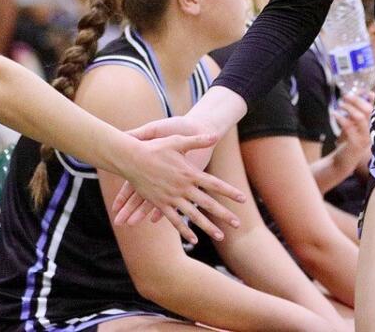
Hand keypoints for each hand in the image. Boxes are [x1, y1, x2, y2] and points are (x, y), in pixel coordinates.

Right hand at [112, 115, 243, 243]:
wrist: (131, 159)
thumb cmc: (155, 148)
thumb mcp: (178, 140)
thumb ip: (198, 140)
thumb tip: (215, 135)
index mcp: (189, 173)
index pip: (214, 184)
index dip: (229, 192)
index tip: (243, 199)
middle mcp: (182, 188)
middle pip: (207, 204)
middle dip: (224, 214)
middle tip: (238, 224)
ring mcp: (171, 198)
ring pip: (193, 216)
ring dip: (208, 227)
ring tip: (221, 236)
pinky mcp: (160, 204)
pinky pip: (174, 220)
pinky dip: (184, 230)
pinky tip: (193, 239)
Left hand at [332, 93, 373, 172]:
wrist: (342, 164)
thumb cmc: (346, 144)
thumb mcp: (351, 128)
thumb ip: (352, 116)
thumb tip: (350, 99)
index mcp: (370, 126)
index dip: (371, 98)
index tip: (362, 90)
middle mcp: (369, 131)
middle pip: (368, 110)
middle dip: (357, 100)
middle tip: (346, 95)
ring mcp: (364, 138)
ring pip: (360, 117)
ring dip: (349, 107)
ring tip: (340, 103)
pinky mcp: (355, 144)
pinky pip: (349, 127)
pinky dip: (341, 118)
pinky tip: (334, 114)